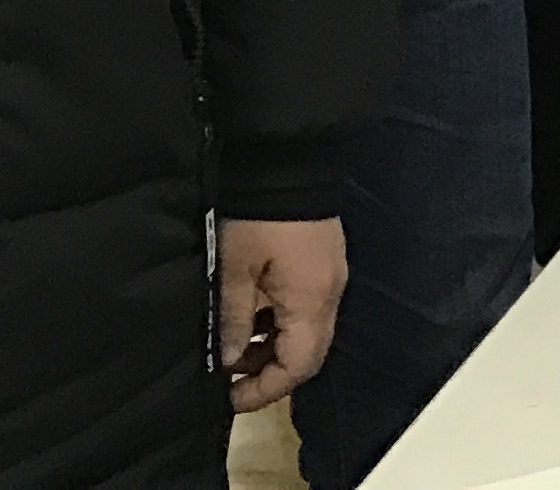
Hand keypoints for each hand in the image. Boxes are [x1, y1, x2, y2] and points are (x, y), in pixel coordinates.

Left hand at [217, 217, 346, 411]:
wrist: (287, 160)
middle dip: (270, 373)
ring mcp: (330, 276)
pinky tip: (253, 316)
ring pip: (308, 331)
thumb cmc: (257, 220)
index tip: (228, 398)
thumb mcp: (234, 271)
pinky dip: (282, 323)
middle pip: (308, 353)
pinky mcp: (324, 261)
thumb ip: (233, 320)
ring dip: (274, 348)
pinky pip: (307, 308)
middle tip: (230, 378)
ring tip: (234, 348)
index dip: (264, 390)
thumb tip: (229, 361)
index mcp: (311, 301)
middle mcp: (329, 294)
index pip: (298, 366)